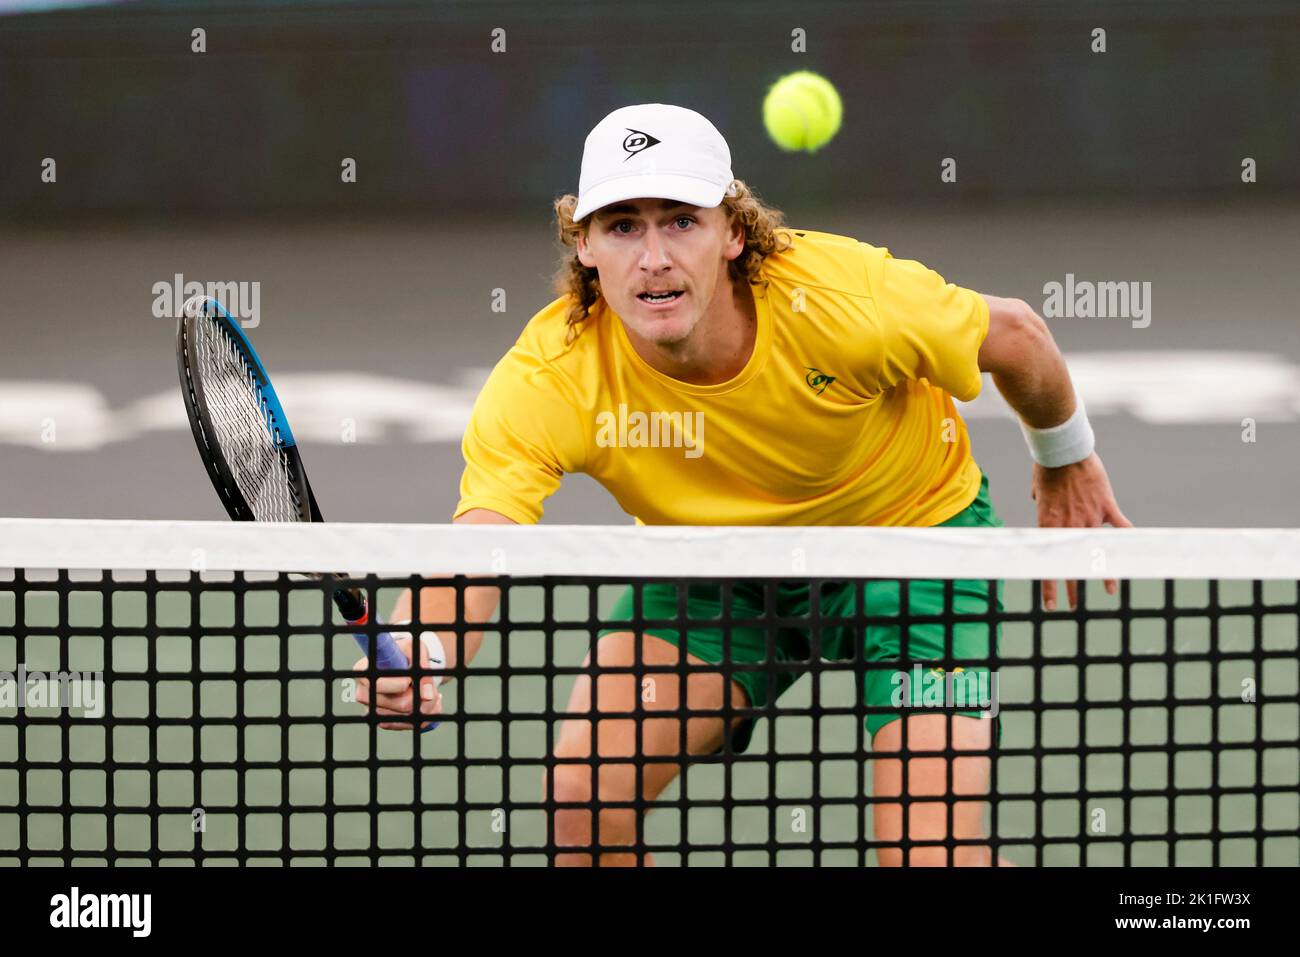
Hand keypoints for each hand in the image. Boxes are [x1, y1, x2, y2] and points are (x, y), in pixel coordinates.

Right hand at [353, 633, 441, 730]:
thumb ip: (422, 668)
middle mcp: (363, 693)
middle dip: (422, 695)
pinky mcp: (384, 721)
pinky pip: (410, 724)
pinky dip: (424, 715)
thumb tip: (427, 695)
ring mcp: (373, 710)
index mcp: (363, 671)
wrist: (404, 663)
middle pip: (402, 704)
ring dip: (427, 706)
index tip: (410, 678)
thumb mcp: (415, 650)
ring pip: (409, 717)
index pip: (381, 685)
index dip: (402, 683)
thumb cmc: (405, 653)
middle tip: (428, 684)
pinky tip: (428, 702)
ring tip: (430, 691)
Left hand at [1031, 452, 1131, 609]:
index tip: (1049, 603)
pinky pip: (1121, 529)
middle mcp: (1069, 527)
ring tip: (1108, 591)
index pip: (1049, 564)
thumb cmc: (1046, 466)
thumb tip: (1036, 498)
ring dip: (1103, 573)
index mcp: (1049, 526)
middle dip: (1071, 587)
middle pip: (1071, 565)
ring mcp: (1089, 518)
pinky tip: (1133, 556)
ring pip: (1098, 552)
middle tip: (1070, 606)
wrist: (1062, 450)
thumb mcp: (1038, 489)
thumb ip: (1040, 500)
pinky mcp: (1106, 506)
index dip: (1049, 587)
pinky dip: (1128, 542)